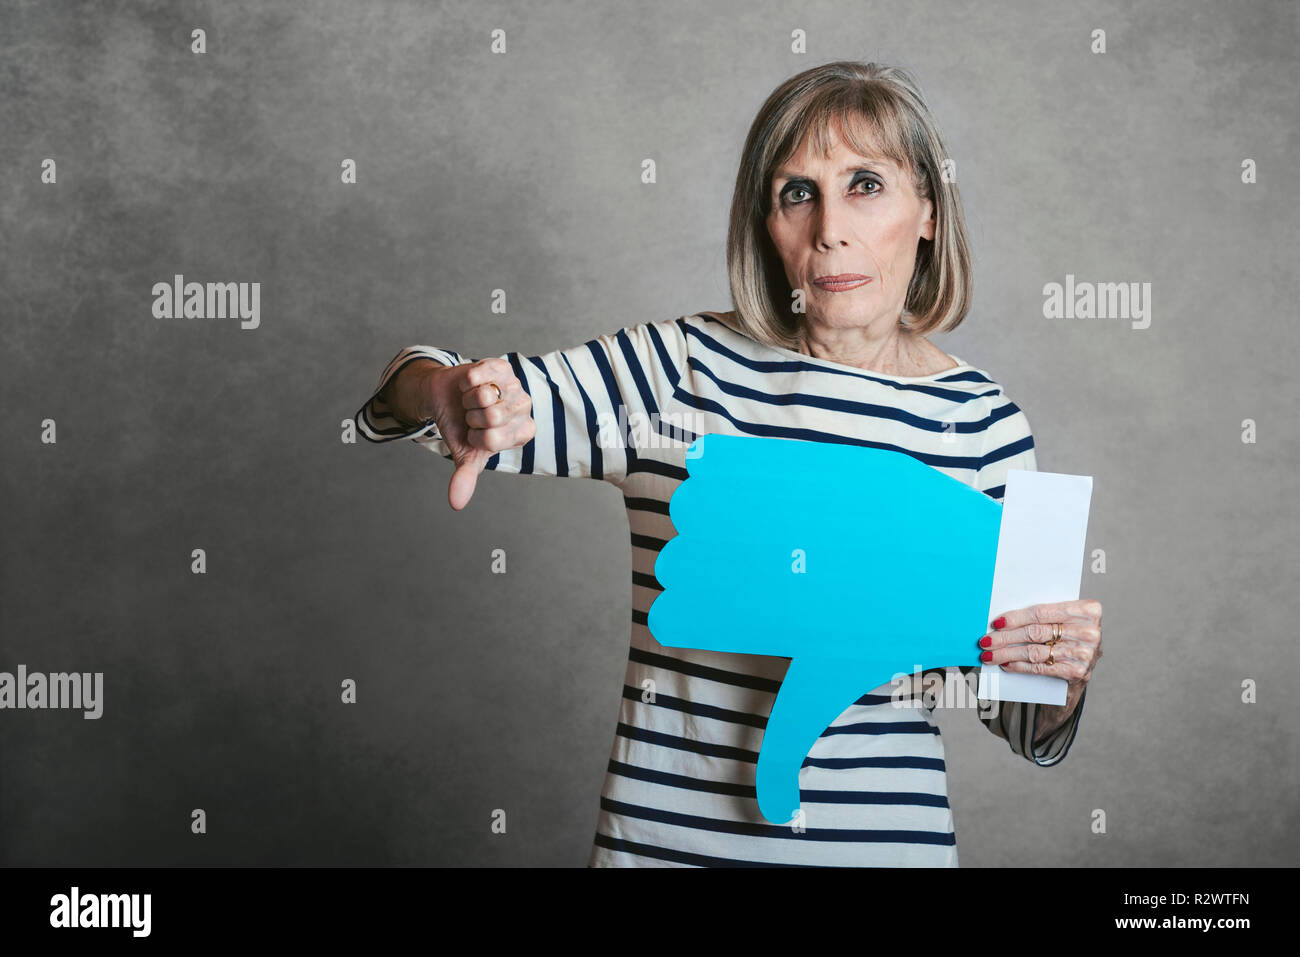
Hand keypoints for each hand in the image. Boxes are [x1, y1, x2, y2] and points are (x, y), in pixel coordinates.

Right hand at [399, 358, 534, 510]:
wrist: (446, 398)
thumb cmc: (461, 428)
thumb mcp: (464, 455)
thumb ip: (466, 477)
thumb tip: (456, 504)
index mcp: (523, 432)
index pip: (494, 440)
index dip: (475, 437)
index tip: (476, 434)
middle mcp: (525, 408)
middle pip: (492, 417)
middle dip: (472, 417)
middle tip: (473, 414)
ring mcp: (515, 385)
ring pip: (484, 395)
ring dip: (468, 399)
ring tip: (472, 400)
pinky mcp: (501, 366)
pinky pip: (477, 376)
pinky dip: (465, 382)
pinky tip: (470, 384)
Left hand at [979, 599, 1102, 737]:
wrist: (1086, 663)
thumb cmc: (1070, 634)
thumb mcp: (1064, 618)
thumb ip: (1043, 615)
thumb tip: (1004, 619)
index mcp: (1088, 610)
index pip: (1042, 613)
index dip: (1015, 618)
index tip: (996, 622)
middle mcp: (1089, 632)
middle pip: (1036, 633)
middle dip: (1006, 637)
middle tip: (986, 641)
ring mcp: (1085, 654)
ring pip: (1035, 652)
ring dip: (1007, 654)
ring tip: (990, 655)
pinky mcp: (1078, 673)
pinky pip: (1041, 668)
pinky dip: (1020, 666)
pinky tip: (1006, 664)